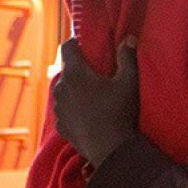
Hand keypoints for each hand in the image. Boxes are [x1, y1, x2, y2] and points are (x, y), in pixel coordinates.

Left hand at [52, 37, 139, 166]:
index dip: (76, 42)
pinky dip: (73, 108)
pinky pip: (65, 110)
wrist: (109, 149)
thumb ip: (128, 57)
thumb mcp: (129, 82)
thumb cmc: (119, 111)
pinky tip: (88, 114)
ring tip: (92, 96)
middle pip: (66, 70)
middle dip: (78, 69)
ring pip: (64, 91)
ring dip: (74, 90)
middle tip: (96, 74)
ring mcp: (59, 108)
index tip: (86, 44)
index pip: (67, 47)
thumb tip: (129, 38)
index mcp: (75, 73)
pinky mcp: (60, 125)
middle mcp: (61, 88)